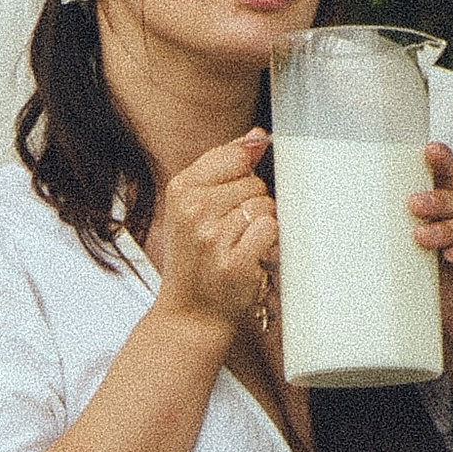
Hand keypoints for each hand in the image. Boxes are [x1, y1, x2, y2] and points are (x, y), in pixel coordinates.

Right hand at [154, 128, 278, 341]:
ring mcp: (212, 236)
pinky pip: (271, 230)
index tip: (232, 203)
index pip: (235, 156)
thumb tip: (257, 136)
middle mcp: (193, 209)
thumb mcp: (195, 208)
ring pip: (265, 206)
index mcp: (181, 189)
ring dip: (261, 228)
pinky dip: (269, 245)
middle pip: (254, 183)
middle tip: (232, 235)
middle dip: (253, 207)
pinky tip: (252, 258)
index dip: (244, 178)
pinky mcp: (234, 262)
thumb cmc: (197, 259)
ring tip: (239, 248)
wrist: (190, 314)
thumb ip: (225, 169)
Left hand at [411, 141, 452, 361]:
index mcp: (452, 218)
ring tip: (424, 239)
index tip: (427, 151)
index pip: (448, 182)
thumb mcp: (411, 269)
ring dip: (449, 226)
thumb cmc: (440, 303)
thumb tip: (345, 234)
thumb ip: (395, 247)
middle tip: (414, 204)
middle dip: (437, 199)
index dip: (441, 163)